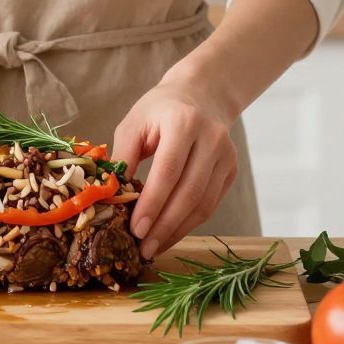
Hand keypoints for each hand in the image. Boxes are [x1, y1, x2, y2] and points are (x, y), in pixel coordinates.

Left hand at [112, 78, 239, 261]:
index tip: (136, 229)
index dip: (152, 203)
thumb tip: (111, 198)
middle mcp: (212, 138)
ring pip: (204, 204)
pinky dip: (189, 223)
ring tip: (154, 247)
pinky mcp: (231, 170)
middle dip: (165, 225)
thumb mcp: (134, 124)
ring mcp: (227, 156)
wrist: (200, 95)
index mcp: (184, 122)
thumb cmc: (159, 111)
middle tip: (143, 248)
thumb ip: (123, 157)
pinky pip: (211, 204)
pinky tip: (170, 234)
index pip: (168, 171)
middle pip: (189, 192)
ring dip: (177, 230)